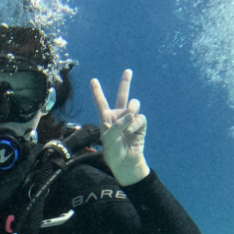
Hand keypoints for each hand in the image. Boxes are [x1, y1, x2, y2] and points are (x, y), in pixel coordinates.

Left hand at [90, 70, 149, 185]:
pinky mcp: (140, 124)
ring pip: (133, 104)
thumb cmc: (113, 152)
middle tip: (128, 71)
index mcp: (106, 118)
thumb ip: (116, 126)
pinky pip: (140, 117)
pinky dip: (135, 124)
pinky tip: (131, 132)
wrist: (126, 162)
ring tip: (128, 122)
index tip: (93, 80)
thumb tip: (129, 115)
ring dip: (131, 111)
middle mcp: (118, 116)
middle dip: (126, 82)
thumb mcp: (108, 139)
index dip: (97, 91)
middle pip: (122, 95)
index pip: (101, 102)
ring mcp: (130, 119)